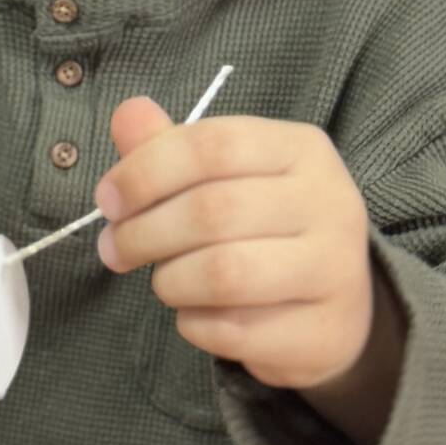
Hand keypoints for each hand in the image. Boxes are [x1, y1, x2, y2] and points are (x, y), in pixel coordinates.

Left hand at [94, 97, 404, 444]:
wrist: (338, 308)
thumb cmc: (268, 230)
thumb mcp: (227, 178)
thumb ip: (172, 147)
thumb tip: (128, 113)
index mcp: (302, 149)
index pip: (212, 145)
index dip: (145, 172)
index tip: (108, 199)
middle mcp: (330, 201)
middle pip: (213, 211)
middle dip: (144, 233)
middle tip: (115, 250)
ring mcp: (335, 270)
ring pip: (224, 274)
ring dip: (170, 281)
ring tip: (163, 282)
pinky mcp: (324, 330)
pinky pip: (233, 330)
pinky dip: (195, 325)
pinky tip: (195, 315)